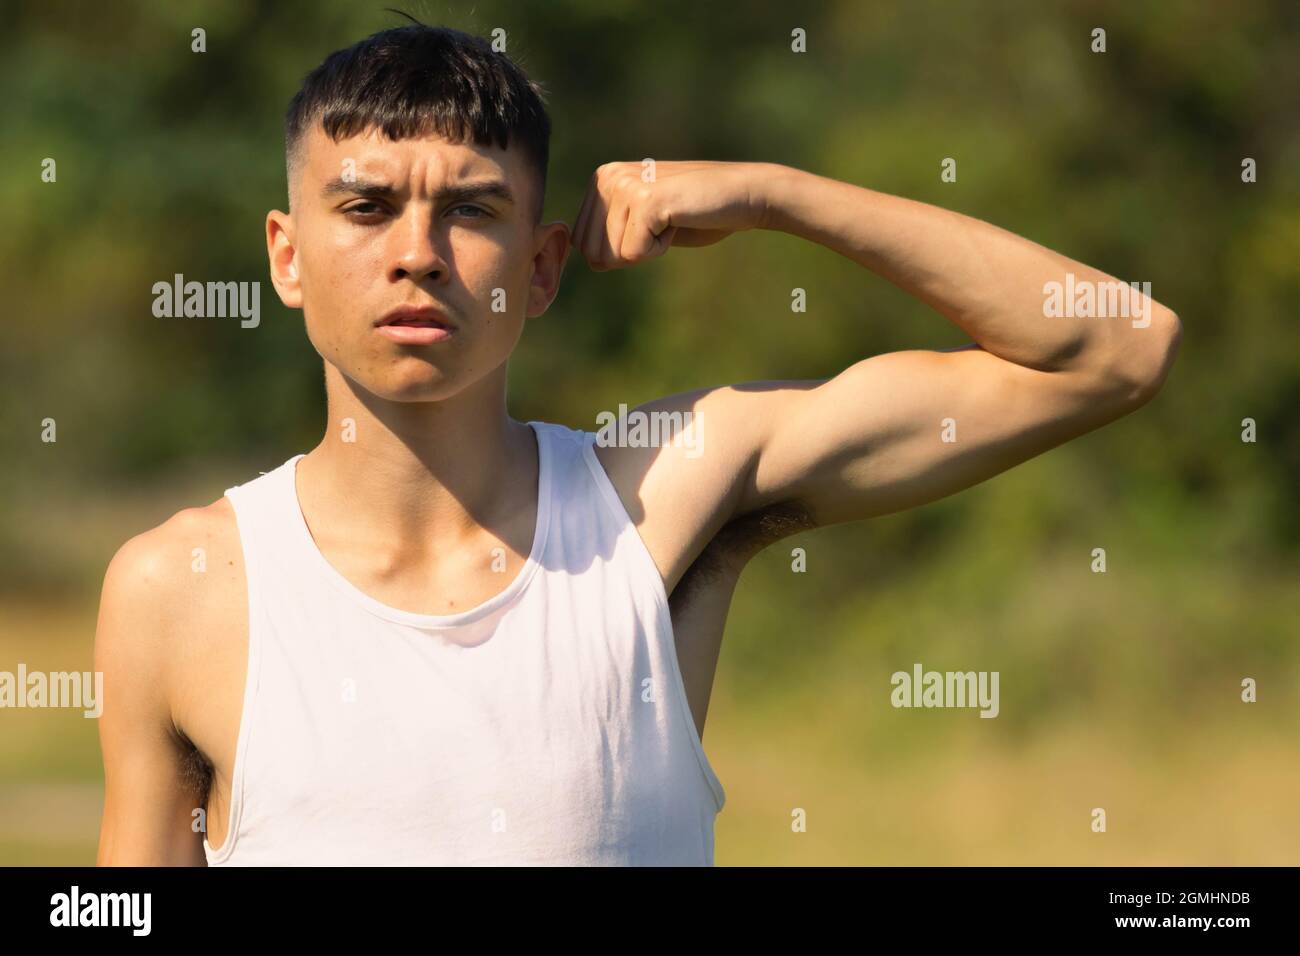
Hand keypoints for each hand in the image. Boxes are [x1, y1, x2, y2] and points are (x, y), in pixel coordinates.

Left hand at [570, 160, 770, 270]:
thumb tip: (591, 263)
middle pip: (594, 252)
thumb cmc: (695, 213)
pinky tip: (677, 221)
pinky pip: (635, 254)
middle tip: (661, 224)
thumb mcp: (643, 223)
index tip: (650, 225)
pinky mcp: (644, 201)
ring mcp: (623, 186)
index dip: (621, 249)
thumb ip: (612, 236)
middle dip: (631, 251)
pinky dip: (660, 249)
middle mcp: (606, 177)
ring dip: (647, 250)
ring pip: (613, 256)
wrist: (741, 195)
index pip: (584, 244)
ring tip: (669, 220)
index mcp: (600, 179)